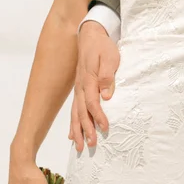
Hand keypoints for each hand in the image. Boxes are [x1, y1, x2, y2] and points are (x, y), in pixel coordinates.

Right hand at [68, 20, 120, 151]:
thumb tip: (107, 95)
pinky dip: (73, 124)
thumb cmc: (103, 47)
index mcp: (89, 80)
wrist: (91, 35)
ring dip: (78, 130)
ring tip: (80, 147)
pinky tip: (73, 136)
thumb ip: (108, 75)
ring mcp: (78, 89)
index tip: (105, 128)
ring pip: (75, 113)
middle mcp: (81, 87)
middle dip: (86, 130)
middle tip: (91, 145)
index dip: (98, 117)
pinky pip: (74, 110)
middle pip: (82, 112)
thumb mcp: (110, 57)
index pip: (92, 102)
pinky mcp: (79, 89)